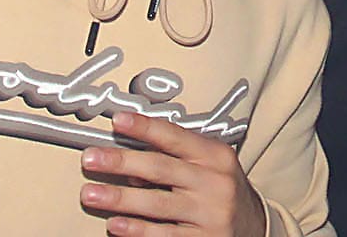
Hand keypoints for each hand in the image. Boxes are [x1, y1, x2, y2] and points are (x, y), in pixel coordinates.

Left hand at [81, 111, 265, 236]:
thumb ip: (176, 158)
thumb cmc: (222, 188)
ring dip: (120, 199)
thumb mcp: (209, 164)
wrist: (255, 226)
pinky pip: (164, 235)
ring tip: (91, 194)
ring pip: (158, 204)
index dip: (145, 127)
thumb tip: (130, 158)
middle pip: (161, 169)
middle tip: (91, 158)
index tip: (117, 120)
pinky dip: (137, 230)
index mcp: (216, 156)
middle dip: (122, 162)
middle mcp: (215, 184)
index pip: (176, 137)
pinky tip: (115, 225)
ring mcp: (210, 215)